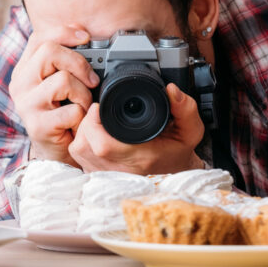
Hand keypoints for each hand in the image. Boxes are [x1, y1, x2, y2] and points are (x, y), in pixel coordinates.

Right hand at [9, 27, 99, 164]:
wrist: (56, 153)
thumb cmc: (62, 114)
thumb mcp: (59, 83)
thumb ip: (64, 60)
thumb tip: (83, 34)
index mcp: (24, 69)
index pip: (39, 37)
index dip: (65, 32)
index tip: (86, 38)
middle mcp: (20, 83)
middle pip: (49, 51)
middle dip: (79, 62)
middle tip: (92, 80)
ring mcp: (26, 104)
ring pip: (63, 80)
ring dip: (83, 94)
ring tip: (83, 106)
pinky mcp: (37, 125)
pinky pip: (71, 110)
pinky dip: (82, 116)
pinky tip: (77, 123)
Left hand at [68, 83, 204, 173]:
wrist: (174, 174)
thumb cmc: (177, 153)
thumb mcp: (189, 131)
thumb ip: (185, 108)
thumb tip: (171, 89)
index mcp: (140, 159)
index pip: (103, 145)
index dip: (94, 122)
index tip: (99, 106)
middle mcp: (119, 171)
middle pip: (84, 145)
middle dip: (87, 122)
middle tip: (98, 111)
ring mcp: (106, 176)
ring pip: (78, 150)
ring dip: (83, 131)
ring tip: (97, 122)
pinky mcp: (97, 176)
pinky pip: (78, 158)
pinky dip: (82, 142)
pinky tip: (94, 135)